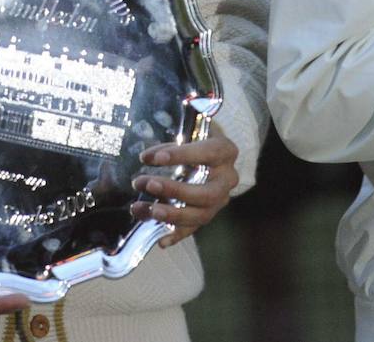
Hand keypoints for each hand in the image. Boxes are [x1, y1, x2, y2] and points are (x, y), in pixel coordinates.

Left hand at [130, 121, 237, 248]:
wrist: (209, 153)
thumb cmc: (196, 139)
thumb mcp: (188, 133)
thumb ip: (169, 145)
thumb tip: (146, 159)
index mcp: (225, 152)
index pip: (208, 153)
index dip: (181, 156)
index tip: (154, 158)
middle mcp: (227, 179)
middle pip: (206, 193)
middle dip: (175, 191)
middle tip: (148, 184)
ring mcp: (220, 200)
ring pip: (201, 215)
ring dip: (171, 214)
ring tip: (146, 209)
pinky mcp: (208, 215)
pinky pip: (193, 229)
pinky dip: (176, 235)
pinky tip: (159, 240)